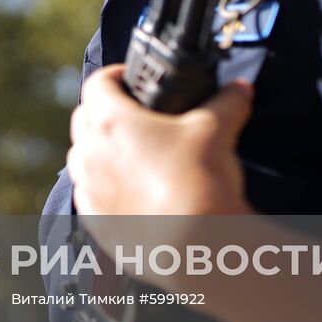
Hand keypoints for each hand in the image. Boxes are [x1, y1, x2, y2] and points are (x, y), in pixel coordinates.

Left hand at [66, 64, 255, 216]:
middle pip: (83, 119)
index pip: (98, 84)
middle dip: (103, 110)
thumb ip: (228, 101)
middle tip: (132, 114)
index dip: (116, 75)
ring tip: (129, 153)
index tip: (132, 78)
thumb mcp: (218, 130)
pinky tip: (130, 191)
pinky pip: (89, 194)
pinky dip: (103, 186)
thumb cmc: (198, 181)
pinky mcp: (95, 221)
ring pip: (81, 158)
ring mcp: (89, 190)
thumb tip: (241, 88)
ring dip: (98, 150)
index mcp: (111, 122)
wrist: (195, 245)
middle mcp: (90, 154)